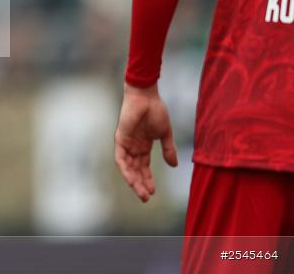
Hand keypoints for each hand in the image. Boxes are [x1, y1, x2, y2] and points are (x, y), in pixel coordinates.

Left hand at [114, 83, 177, 201]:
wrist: (146, 96)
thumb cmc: (155, 110)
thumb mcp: (164, 134)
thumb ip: (168, 149)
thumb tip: (174, 166)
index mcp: (143, 146)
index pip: (144, 167)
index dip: (147, 179)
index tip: (153, 192)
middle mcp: (133, 147)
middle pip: (135, 170)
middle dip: (140, 184)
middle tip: (146, 198)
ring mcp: (126, 143)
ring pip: (128, 168)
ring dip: (133, 181)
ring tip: (141, 194)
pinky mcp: (120, 139)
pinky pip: (120, 159)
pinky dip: (125, 170)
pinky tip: (131, 180)